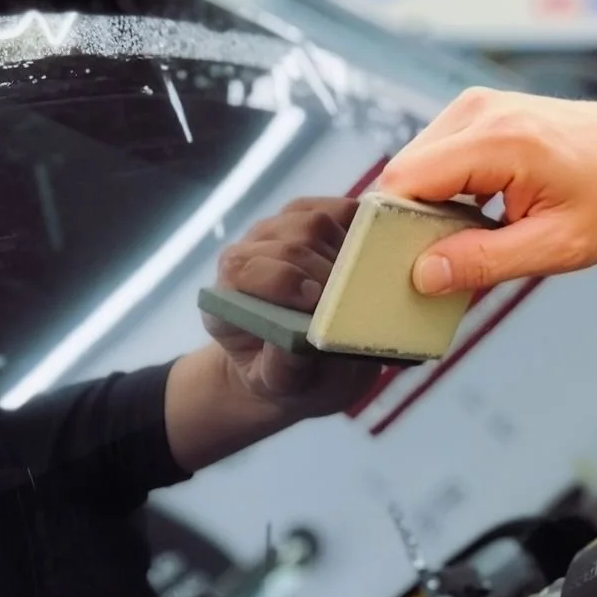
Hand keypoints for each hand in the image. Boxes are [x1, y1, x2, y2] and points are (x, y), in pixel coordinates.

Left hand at [200, 197, 374, 413]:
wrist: (298, 365)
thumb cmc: (289, 378)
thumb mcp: (284, 388)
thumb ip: (286, 369)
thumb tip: (300, 341)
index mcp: (226, 299)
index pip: (243, 269)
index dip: (282, 279)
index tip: (316, 301)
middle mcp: (246, 257)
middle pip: (287, 242)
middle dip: (326, 270)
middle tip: (355, 301)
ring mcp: (275, 233)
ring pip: (313, 220)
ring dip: (345, 250)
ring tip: (362, 285)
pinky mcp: (307, 220)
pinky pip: (335, 208)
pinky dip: (358, 225)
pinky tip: (370, 253)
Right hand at [378, 85, 596, 297]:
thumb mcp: (556, 246)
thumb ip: (486, 262)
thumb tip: (426, 274)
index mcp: (499, 141)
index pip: (406, 181)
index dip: (395, 227)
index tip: (407, 263)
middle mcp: (479, 112)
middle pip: (402, 174)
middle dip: (411, 221)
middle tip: (448, 257)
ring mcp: (474, 106)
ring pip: (413, 167)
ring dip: (429, 206)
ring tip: (473, 230)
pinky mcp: (474, 112)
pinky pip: (433, 158)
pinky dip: (443, 190)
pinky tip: (477, 210)